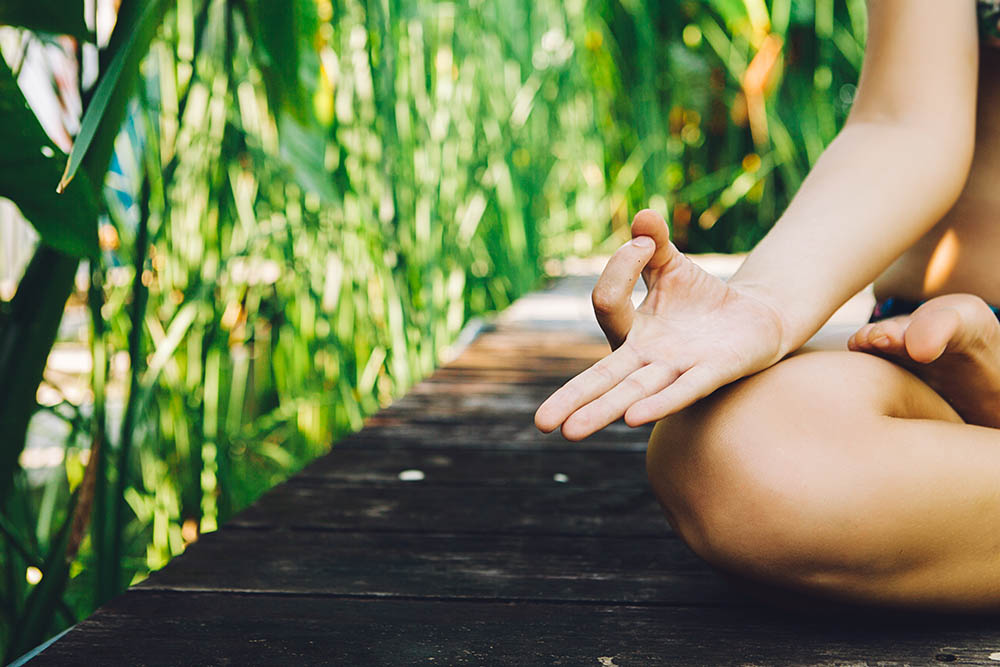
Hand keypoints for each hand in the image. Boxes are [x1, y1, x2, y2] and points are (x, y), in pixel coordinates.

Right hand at [534, 209, 786, 439]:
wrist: (754, 321)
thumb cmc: (703, 299)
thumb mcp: (672, 266)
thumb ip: (654, 244)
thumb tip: (644, 216)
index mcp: (632, 330)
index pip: (607, 303)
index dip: (620, 266)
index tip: (644, 242)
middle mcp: (646, 356)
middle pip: (602, 379)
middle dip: (572, 398)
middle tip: (542, 422)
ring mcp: (676, 369)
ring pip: (632, 393)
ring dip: (602, 410)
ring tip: (570, 431)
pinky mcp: (712, 375)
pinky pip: (682, 391)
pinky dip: (659, 402)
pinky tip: (633, 418)